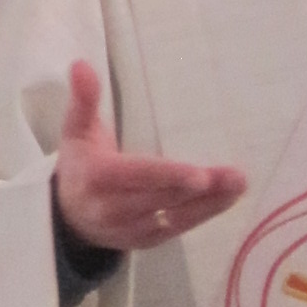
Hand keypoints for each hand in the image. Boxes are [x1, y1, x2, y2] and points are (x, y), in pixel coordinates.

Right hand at [54, 60, 247, 255]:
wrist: (68, 217)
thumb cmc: (80, 164)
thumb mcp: (76, 129)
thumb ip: (83, 99)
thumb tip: (81, 65)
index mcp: (96, 178)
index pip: (136, 177)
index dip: (168, 177)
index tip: (200, 175)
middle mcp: (112, 209)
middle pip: (162, 198)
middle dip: (202, 190)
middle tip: (237, 176)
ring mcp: (131, 229)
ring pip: (175, 217)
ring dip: (211, 203)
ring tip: (238, 184)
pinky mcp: (146, 241)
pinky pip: (178, 228)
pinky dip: (204, 214)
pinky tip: (227, 198)